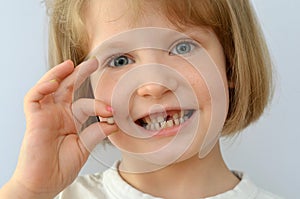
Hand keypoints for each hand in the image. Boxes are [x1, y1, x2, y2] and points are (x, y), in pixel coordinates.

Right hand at [1, 59, 117, 197]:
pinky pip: (34, 98)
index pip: (85, 102)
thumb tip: (112, 123)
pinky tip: (55, 81)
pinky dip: (43, 87)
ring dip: (60, 74)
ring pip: (50, 87)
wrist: (44, 184)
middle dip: (80, 74)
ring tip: (73, 64)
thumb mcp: (84, 148)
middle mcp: (59, 113)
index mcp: (72, 120)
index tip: (112, 110)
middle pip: (69, 87)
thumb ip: (96, 133)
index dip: (99, 104)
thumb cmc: (61, 167)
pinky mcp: (34, 119)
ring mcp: (46, 114)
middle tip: (94, 63)